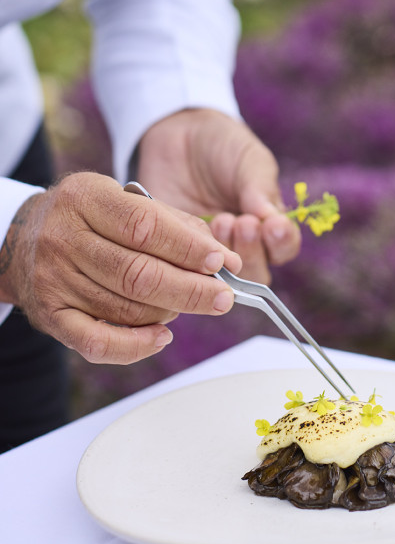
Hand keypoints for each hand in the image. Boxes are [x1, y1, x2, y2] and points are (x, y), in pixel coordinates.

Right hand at [0, 172, 241, 363]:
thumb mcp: (122, 199)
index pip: (144, 225)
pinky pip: (96, 342)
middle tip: (224, 297)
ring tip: (193, 306)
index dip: (188, 247)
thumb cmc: (87, 217)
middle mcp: (65, 238)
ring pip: (124, 308)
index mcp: (86, 198)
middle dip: (190, 289)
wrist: (20, 239)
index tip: (221, 261)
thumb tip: (226, 258)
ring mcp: (55, 279)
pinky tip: (162, 337)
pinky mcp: (51, 316)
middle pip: (138, 272)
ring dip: (169, 312)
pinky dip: (135, 345)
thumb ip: (174, 224)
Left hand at [136, 109, 300, 283]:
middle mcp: (239, 244)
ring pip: (222, 279)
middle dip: (252, 252)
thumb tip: (273, 221)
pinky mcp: (174, 250)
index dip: (281, 242)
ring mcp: (206, 251)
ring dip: (226, 254)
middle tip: (243, 222)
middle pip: (255, 274)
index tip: (273, 225)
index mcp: (266, 223)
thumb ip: (261, 188)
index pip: (283, 247)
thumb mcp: (249, 160)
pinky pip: (183, 267)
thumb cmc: (222, 146)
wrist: (178, 132)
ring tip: (221, 220)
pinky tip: (193, 231)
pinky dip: (191, 255)